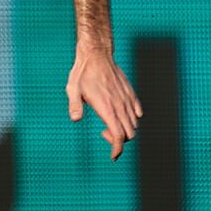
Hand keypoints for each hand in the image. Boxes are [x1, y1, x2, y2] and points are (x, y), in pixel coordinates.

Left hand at [66, 44, 141, 160]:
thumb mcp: (73, 89)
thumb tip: (75, 119)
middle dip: (119, 140)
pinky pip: (138, 112)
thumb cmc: (82, 73)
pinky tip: (120, 115)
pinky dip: (132, 118)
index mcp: (107, 108)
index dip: (118, 149)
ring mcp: (127, 99)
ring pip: (134, 124)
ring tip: (109, 123)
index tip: (113, 156)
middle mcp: (120, 105)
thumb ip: (74, 105)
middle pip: (129, 133)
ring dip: (125, 130)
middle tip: (104, 133)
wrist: (96, 54)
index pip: (119, 135)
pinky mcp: (130, 93)